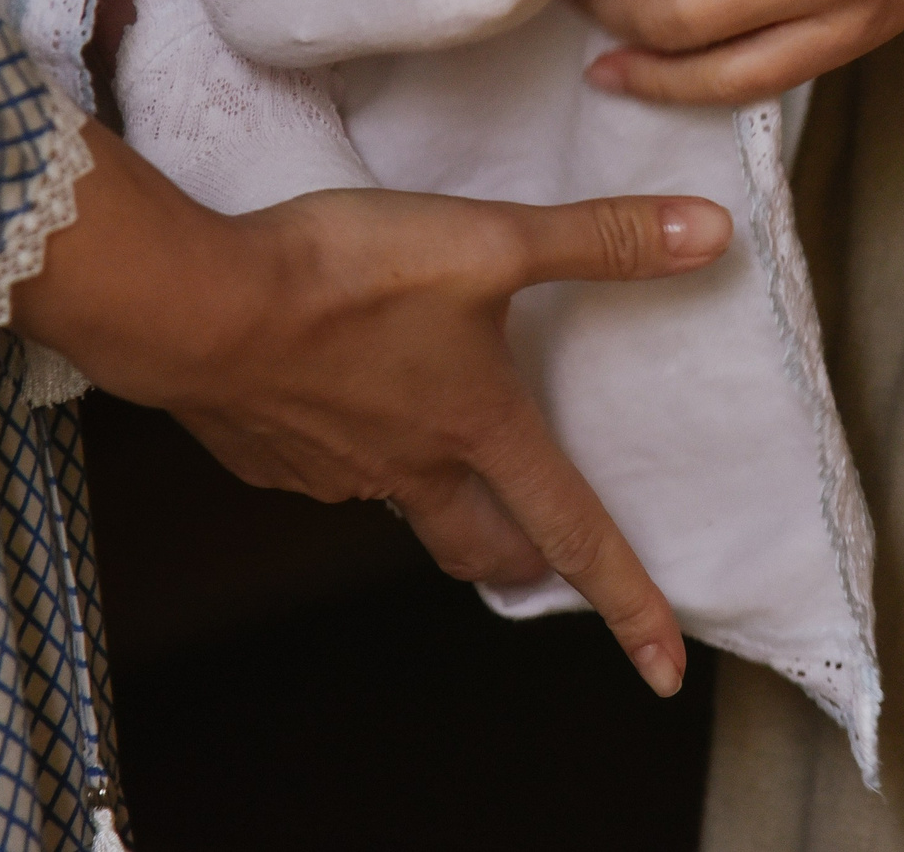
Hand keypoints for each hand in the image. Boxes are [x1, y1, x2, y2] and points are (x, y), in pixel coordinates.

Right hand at [14, 127, 732, 696]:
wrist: (193, 306)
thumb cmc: (343, 276)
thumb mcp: (489, 240)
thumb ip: (597, 239)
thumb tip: (710, 234)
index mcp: (479, 431)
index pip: (577, 535)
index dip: (630, 603)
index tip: (667, 669)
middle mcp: (414, 469)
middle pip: (486, 548)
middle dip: (523, 561)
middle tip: (543, 557)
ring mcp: (336, 471)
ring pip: (407, 506)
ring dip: (438, 497)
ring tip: (444, 453)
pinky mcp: (271, 455)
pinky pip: (330, 469)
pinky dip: (353, 450)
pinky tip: (341, 398)